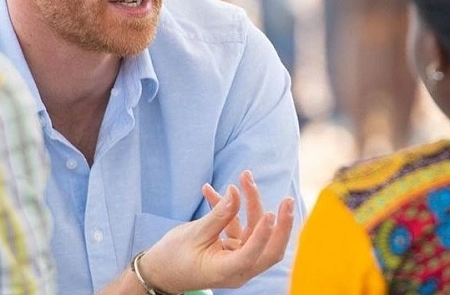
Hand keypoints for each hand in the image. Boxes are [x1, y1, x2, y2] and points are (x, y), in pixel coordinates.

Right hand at [138, 170, 294, 292]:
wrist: (161, 271)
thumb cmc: (173, 257)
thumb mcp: (194, 234)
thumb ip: (218, 214)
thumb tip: (236, 192)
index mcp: (227, 271)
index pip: (252, 254)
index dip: (263, 235)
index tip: (272, 212)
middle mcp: (239, 268)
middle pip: (269, 248)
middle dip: (280, 224)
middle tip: (288, 200)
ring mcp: (238, 259)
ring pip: (254, 230)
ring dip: (250, 204)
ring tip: (244, 177)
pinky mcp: (233, 249)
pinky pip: (238, 226)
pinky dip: (228, 210)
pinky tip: (210, 191)